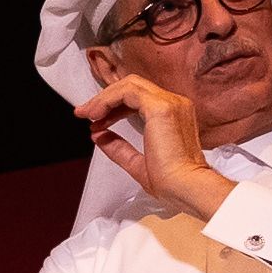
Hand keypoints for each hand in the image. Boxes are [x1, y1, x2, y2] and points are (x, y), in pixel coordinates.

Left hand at [72, 74, 234, 219]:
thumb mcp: (137, 163)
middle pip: (132, 87)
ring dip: (103, 98)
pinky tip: (96, 114)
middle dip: (105, 98)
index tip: (94, 120)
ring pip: (128, 85)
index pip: (139, 98)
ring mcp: (170, 103)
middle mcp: (174, 104)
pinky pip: (127, 91)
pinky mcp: (161, 107)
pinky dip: (107, 99)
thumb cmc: (171, 182)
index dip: (113, 106)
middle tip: (84, 113)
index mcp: (174, 114)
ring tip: (87, 114)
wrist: (187, 187)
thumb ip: (119, 148)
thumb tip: (99, 135)